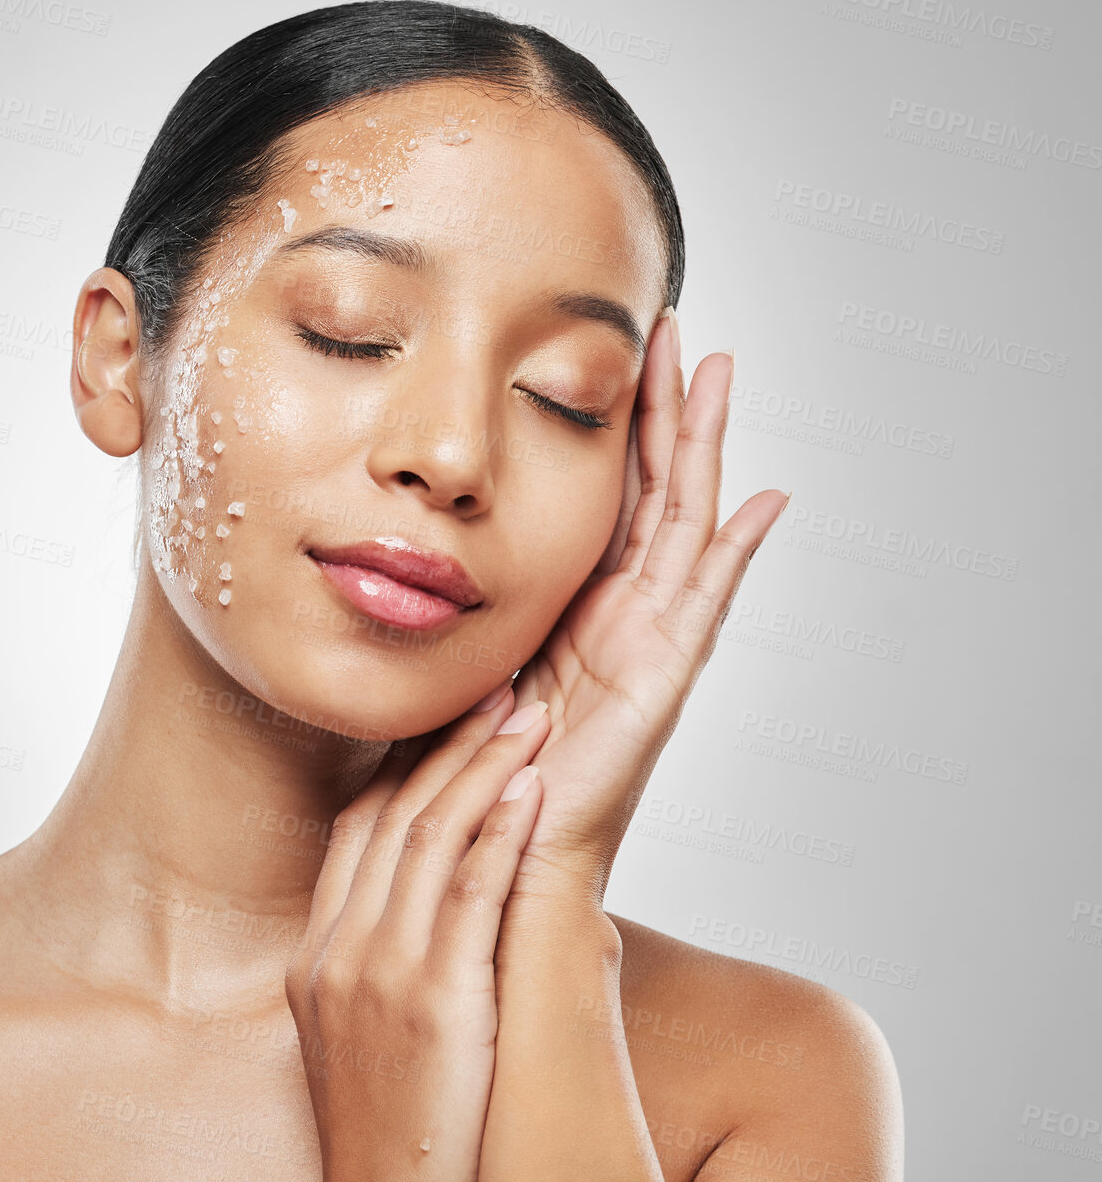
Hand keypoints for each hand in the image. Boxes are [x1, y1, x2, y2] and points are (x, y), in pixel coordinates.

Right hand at [285, 688, 552, 1181]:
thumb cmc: (389, 1126)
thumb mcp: (356, 1033)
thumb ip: (378, 960)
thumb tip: (431, 907)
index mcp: (315, 955)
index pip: (354, 830)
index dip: (401, 766)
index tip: (443, 720)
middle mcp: (337, 951)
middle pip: (391, 817)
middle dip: (447, 745)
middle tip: (495, 687)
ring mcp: (379, 973)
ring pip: (430, 838)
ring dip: (483, 767)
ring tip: (527, 715)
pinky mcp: (432, 999)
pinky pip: (469, 892)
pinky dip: (501, 831)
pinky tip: (531, 789)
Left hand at [504, 314, 789, 910]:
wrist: (496, 850)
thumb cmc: (470, 766)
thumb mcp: (461, 657)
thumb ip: (460, 608)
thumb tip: (414, 554)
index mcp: (575, 604)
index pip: (605, 495)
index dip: (615, 427)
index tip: (613, 353)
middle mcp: (621, 613)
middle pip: (652, 490)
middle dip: (663, 410)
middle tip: (672, 331)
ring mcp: (651, 641)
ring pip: (683, 520)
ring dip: (700, 446)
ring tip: (717, 372)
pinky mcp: (665, 677)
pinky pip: (706, 600)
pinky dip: (737, 551)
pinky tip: (767, 500)